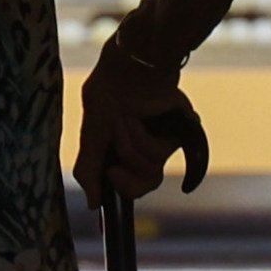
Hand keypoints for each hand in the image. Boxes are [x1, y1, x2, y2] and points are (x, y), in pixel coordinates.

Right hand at [75, 50, 205, 207]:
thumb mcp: (92, 134)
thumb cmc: (109, 92)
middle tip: (118, 149)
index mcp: (127, 153)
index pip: (131, 187)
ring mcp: (166, 143)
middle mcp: (149, 151)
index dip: (123, 189)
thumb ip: (88, 170)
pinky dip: (141, 136)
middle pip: (144, 184)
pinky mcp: (182, 133)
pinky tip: (139, 118)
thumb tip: (92, 204)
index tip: (110, 186)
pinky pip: (160, 153)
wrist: (128, 66)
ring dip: (129, 143)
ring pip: (149, 168)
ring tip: (126, 120)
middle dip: (126, 168)